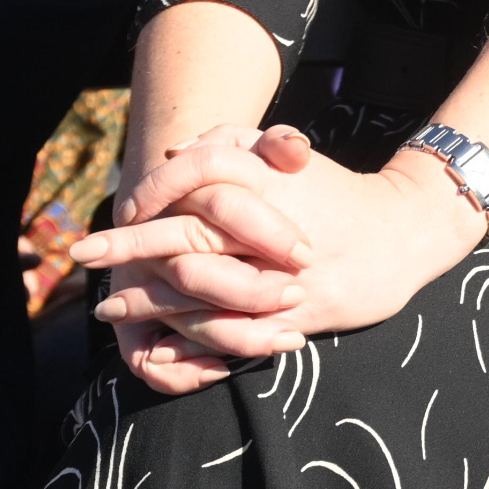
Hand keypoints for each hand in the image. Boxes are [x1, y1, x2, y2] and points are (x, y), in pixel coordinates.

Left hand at [82, 125, 488, 376]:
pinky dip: (188, 341)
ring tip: (110, 304)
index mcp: (269, 183)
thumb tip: (175, 150)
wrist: (403, 234)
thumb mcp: (290, 158)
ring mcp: (280, 277)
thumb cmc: (337, 193)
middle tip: (85, 255)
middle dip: (129, 248)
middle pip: (186, 237)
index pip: (196, 178)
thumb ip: (235, 147)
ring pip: (201, 291)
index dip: (153, 193)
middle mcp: (270, 229)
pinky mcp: (291, 316)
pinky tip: (156, 341)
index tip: (125, 203)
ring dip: (148, 300)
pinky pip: (230, 333)